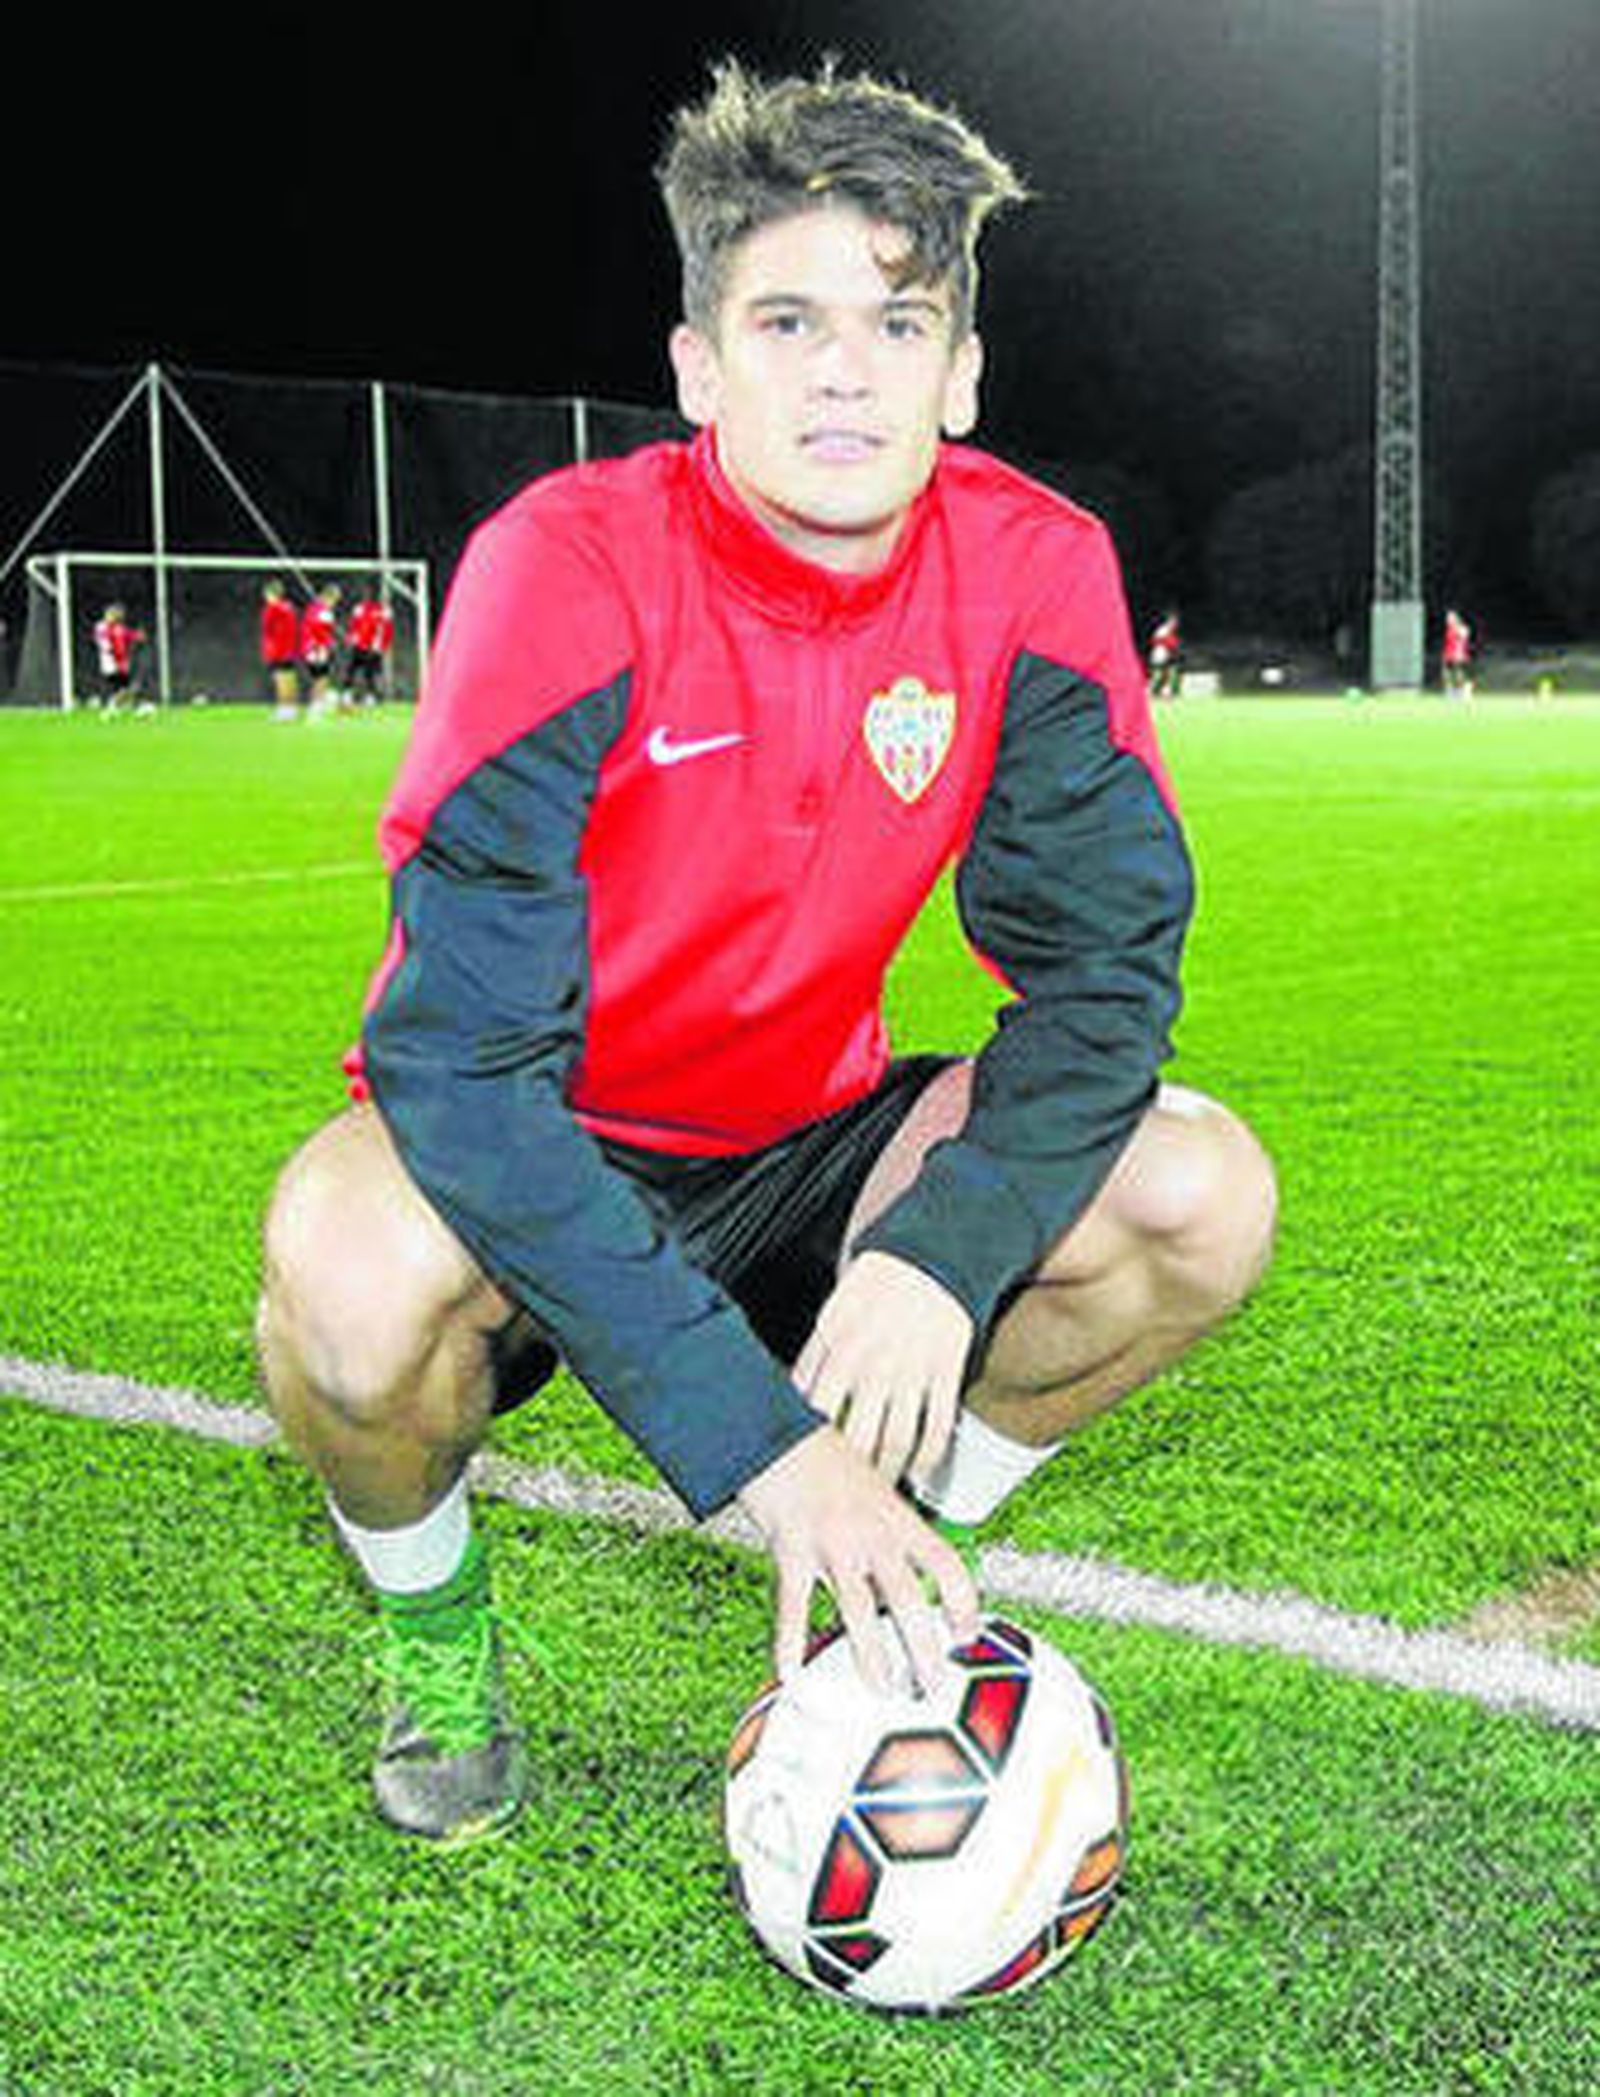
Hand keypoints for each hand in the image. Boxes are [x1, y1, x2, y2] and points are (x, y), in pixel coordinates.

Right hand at [737, 1425, 980, 1694]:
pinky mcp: (791, 1549)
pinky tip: (791, 1674)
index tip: (967, 1634)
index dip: (963, 1603)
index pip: (945, 1564)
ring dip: (872, 1657)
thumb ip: (888, 1531)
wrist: (776, 1432)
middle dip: (924, 1647)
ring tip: (882, 1689)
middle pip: (907, 1599)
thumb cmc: (825, 1460)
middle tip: (932, 1684)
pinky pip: (794, 1606)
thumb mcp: (872, 1488)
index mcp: (897, 1517)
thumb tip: (900, 1580)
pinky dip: (790, 1644)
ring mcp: (831, 1543)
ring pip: (858, 1611)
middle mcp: (871, 1533)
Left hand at [794, 1251, 974, 1488]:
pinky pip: (940, 1424)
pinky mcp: (948, 1370)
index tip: (807, 1470)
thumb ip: (815, 1356)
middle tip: (844, 1501)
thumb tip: (792, 1396)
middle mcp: (876, 1362)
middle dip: (850, 1475)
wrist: (932, 1253)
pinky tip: (922, 1471)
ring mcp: (914, 1368)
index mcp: (840, 1346)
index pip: (817, 1410)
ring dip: (890, 1472)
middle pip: (858, 1435)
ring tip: (881, 1494)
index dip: (811, 1447)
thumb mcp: (834, 1313)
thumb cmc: (878, 1284)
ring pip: (899, 1438)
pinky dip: (931, 1455)